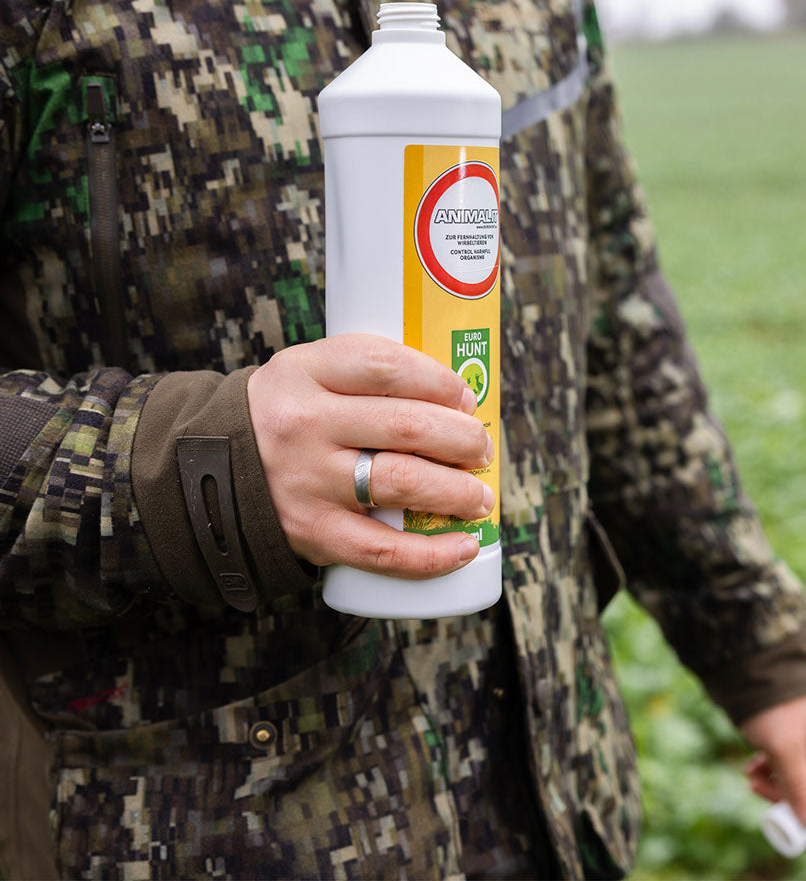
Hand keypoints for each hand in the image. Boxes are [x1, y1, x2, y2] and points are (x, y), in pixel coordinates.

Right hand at [247, 333, 493, 577]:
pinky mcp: (312, 531)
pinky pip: (381, 549)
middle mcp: (305, 423)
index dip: (440, 382)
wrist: (209, 471)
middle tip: (481, 449)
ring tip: (481, 497)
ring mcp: (308, 480)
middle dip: (462, 439)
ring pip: (402, 483)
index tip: (466, 398)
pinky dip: (431, 554)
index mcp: (306, 372)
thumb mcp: (309, 374)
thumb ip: (367, 377)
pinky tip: (464, 548)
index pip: (386, 366)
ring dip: (458, 492)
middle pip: (406, 426)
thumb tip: (458, 402)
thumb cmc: (287, 417)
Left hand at [740, 690, 805, 851]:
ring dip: (776, 783)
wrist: (746, 656)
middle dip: (793, 800)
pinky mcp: (790, 726)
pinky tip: (750, 767)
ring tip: (750, 779)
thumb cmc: (772, 700)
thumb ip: (802, 788)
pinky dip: (769, 767)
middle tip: (764, 801)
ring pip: (800, 773)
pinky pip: (786, 758)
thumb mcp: (785, 747)